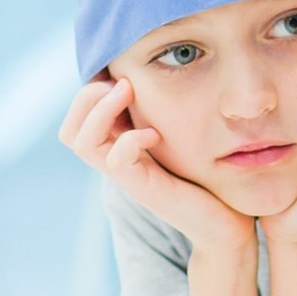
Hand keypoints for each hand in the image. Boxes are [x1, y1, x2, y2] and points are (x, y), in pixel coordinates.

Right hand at [61, 78, 254, 255]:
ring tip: (128, 91)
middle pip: (70, 131)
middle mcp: (115, 163)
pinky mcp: (145, 190)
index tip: (120, 74)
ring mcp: (128, 178)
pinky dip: (131, 139)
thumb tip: (152, 72)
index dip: (88, 92)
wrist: (226, 223)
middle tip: (121, 81)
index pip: (76, 120)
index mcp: (118, 147)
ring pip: (83, 143)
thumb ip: (158, 112)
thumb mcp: (177, 134)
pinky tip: (155, 133)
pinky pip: (117, 160)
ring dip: (102, 110)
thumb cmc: (204, 176)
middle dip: (87, 97)